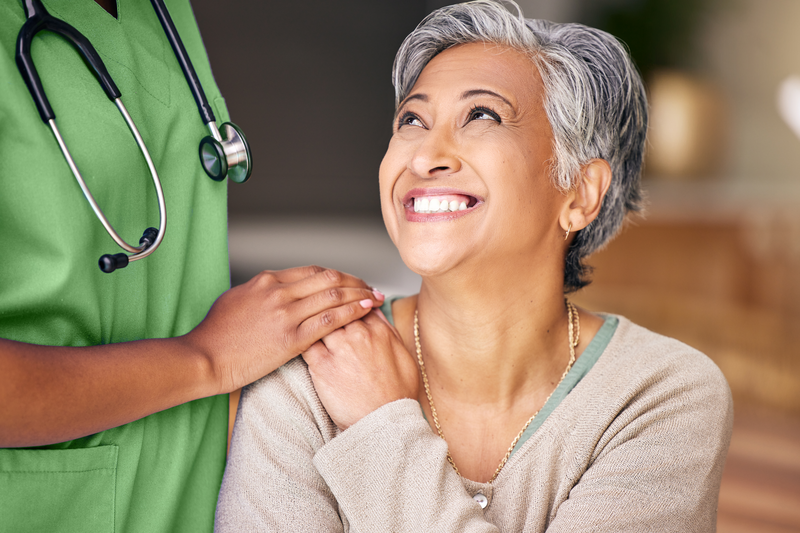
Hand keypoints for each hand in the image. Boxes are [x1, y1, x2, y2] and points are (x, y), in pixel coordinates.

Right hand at [185, 266, 384, 393]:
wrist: (204, 358)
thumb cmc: (215, 335)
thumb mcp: (236, 300)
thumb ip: (261, 293)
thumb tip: (275, 290)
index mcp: (266, 281)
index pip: (311, 271)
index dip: (336, 275)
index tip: (349, 280)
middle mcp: (279, 292)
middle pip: (328, 278)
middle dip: (354, 281)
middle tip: (369, 286)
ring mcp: (286, 314)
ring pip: (333, 295)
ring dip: (359, 294)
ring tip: (375, 296)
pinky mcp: (291, 338)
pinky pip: (330, 320)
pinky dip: (352, 312)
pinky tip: (365, 310)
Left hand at [302, 309, 419, 430]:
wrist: (384, 423)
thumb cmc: (396, 395)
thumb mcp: (404, 357)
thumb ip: (388, 331)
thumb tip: (376, 311)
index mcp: (379, 331)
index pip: (357, 301)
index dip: (347, 300)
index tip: (340, 303)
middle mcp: (359, 335)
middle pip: (337, 306)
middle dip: (328, 305)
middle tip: (318, 308)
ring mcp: (339, 349)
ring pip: (319, 319)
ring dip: (312, 319)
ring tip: (305, 323)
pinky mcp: (322, 366)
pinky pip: (306, 341)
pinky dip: (301, 337)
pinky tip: (298, 339)